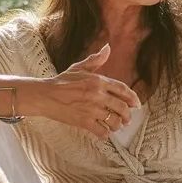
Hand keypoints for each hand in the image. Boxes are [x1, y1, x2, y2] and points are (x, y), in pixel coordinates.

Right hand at [21, 44, 139, 137]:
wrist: (45, 95)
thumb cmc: (61, 82)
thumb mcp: (79, 68)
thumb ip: (95, 60)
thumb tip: (107, 48)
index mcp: (98, 81)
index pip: (123, 90)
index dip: (133, 98)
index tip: (137, 104)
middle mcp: (97, 95)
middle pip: (122, 108)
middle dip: (128, 115)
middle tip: (127, 119)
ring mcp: (91, 109)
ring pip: (114, 121)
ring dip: (118, 125)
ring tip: (116, 126)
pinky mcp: (84, 122)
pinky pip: (101, 131)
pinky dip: (105, 134)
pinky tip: (104, 132)